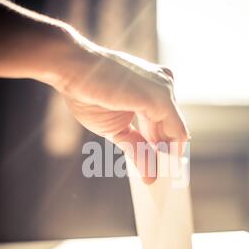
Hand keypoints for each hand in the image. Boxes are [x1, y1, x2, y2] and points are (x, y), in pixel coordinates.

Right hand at [55, 43, 189, 183]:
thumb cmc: (88, 93)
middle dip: (166, 156)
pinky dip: (171, 152)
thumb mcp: (116, 128)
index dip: (162, 148)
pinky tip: (163, 167)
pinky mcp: (161, 98)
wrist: (73, 70)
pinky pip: (175, 133)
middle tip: (162, 178)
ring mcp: (164, 90)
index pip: (164, 123)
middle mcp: (163, 85)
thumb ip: (136, 148)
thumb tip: (149, 177)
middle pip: (172, 130)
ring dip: (168, 158)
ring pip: (176, 133)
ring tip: (161, 177)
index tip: (158, 168)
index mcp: (152, 88)